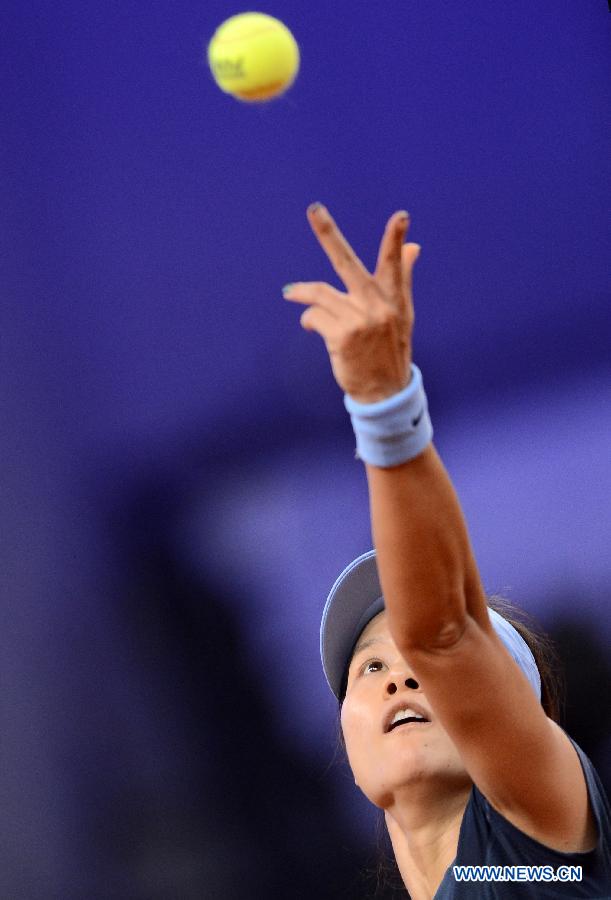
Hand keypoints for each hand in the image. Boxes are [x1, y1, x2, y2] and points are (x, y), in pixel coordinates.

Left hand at [283, 204, 420, 403]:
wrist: (384, 392)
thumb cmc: (391, 349)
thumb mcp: (403, 314)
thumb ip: (403, 277)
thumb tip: (414, 246)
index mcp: (394, 298)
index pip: (395, 262)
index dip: (396, 238)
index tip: (401, 216)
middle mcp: (378, 305)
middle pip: (348, 262)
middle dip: (329, 234)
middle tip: (314, 209)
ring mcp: (360, 320)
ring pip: (320, 293)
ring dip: (302, 293)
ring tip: (290, 294)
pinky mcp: (342, 337)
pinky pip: (314, 317)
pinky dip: (309, 320)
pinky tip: (310, 326)